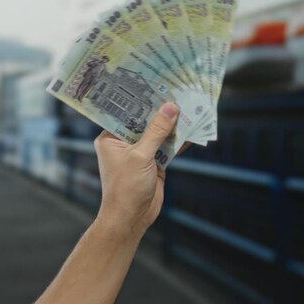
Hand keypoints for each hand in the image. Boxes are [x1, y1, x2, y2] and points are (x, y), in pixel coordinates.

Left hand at [93, 103, 179, 237]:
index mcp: (111, 138)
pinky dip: (178, 141)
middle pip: (144, 122)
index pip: (126, 113)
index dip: (141, 99)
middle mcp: (124, 143)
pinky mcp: (154, 164)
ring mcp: (140, 154)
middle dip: (160, 111)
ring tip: (189, 106)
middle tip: (177, 91)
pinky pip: (167, 148)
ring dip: (172, 125)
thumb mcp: (141, 156)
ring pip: (158, 134)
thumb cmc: (126, 188)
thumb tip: (170, 108)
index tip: (156, 84)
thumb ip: (156, 132)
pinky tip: (192, 130)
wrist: (131, 219)